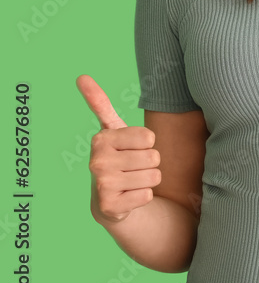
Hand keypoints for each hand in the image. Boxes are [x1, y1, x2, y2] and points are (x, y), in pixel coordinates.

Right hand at [77, 75, 160, 225]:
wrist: (109, 199)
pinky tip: (129, 196)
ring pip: (154, 176)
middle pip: (153, 157)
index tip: (131, 148)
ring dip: (148, 180)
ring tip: (131, 181)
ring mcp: (102, 185)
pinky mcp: (110, 207)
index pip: (149, 136)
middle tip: (133, 168)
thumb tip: (81, 76)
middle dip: (150, 163)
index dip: (147, 144)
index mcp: (101, 139)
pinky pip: (148, 195)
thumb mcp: (112, 129)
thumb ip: (100, 103)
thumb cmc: (118, 157)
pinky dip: (144, 196)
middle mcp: (97, 161)